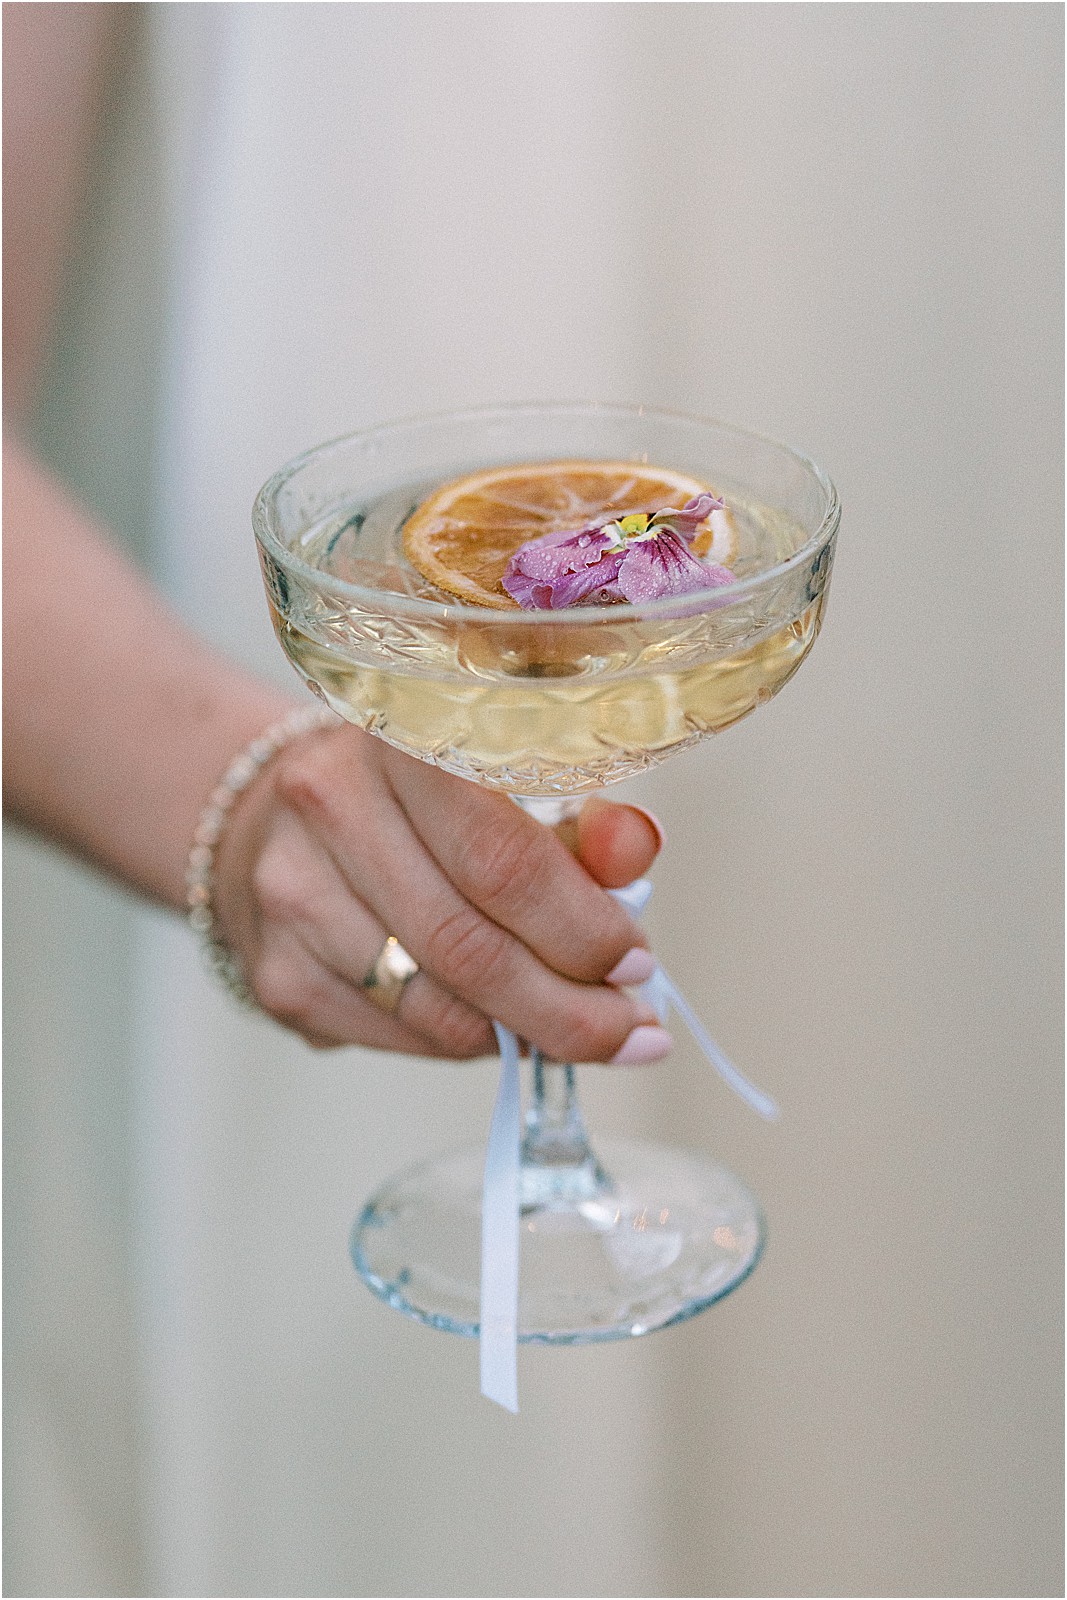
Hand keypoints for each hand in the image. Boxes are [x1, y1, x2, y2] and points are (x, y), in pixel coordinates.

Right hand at [213, 722, 666, 1061]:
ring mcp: (293, 897)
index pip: (501, 859)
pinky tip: (501, 1030)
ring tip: (583, 1034)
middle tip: (631, 1029)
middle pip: (469, 947)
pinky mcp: (278, 974)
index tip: (638, 965)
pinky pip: (399, 1037)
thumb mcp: (502, 784)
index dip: (581, 927)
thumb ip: (580, 820)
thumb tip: (639, 850)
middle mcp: (330, 809)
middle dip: (569, 1007)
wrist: (272, 820)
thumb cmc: (414, 802)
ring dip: (525, 1036)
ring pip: (434, 1007)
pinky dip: (466, 1044)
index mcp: (399, 740)